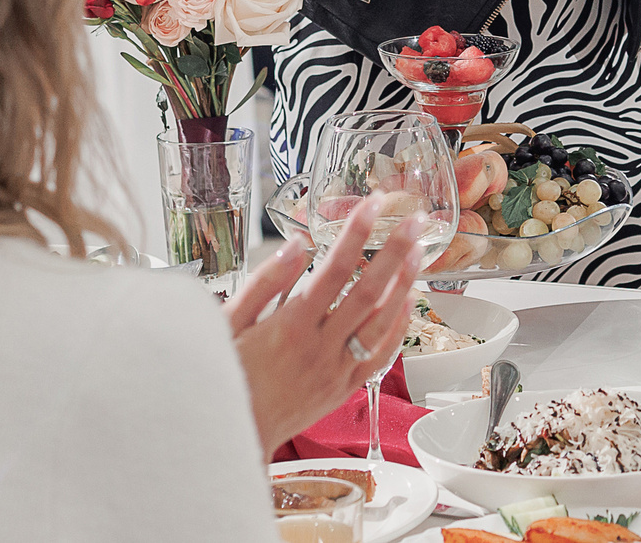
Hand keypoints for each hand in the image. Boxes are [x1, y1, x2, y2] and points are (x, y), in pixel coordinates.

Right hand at [225, 194, 428, 454]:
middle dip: (395, 251)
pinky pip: (379, 358)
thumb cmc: (221, 378)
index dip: (357, 233)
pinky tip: (406, 306)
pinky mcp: (341, 389)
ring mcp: (335, 370)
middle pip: (369, 292)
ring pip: (382, 324)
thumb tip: (297, 245)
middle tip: (415, 222)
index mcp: (290, 326)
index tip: (374, 205)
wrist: (229, 436)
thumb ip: (264, 283)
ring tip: (419, 255)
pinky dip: (397, 330)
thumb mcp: (227, 324)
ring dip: (404, 286)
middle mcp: (319, 348)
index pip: (335, 269)